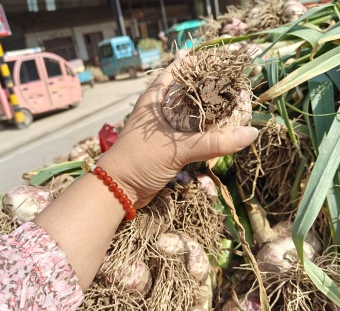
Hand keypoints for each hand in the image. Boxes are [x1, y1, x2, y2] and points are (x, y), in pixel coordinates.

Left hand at [97, 59, 257, 207]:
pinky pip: (190, 135)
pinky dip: (204, 134)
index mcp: (155, 99)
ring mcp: (164, 129)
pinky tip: (221, 133)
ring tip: (234, 108)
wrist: (119, 190)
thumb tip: (250, 133)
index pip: (179, 71)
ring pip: (191, 115)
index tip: (223, 62)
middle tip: (235, 87)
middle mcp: (160, 110)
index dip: (199, 64)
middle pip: (189, 93)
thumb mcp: (176, 149)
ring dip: (209, 114)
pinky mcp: (168, 146)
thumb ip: (212, 143)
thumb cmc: (139, 161)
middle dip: (210, 90)